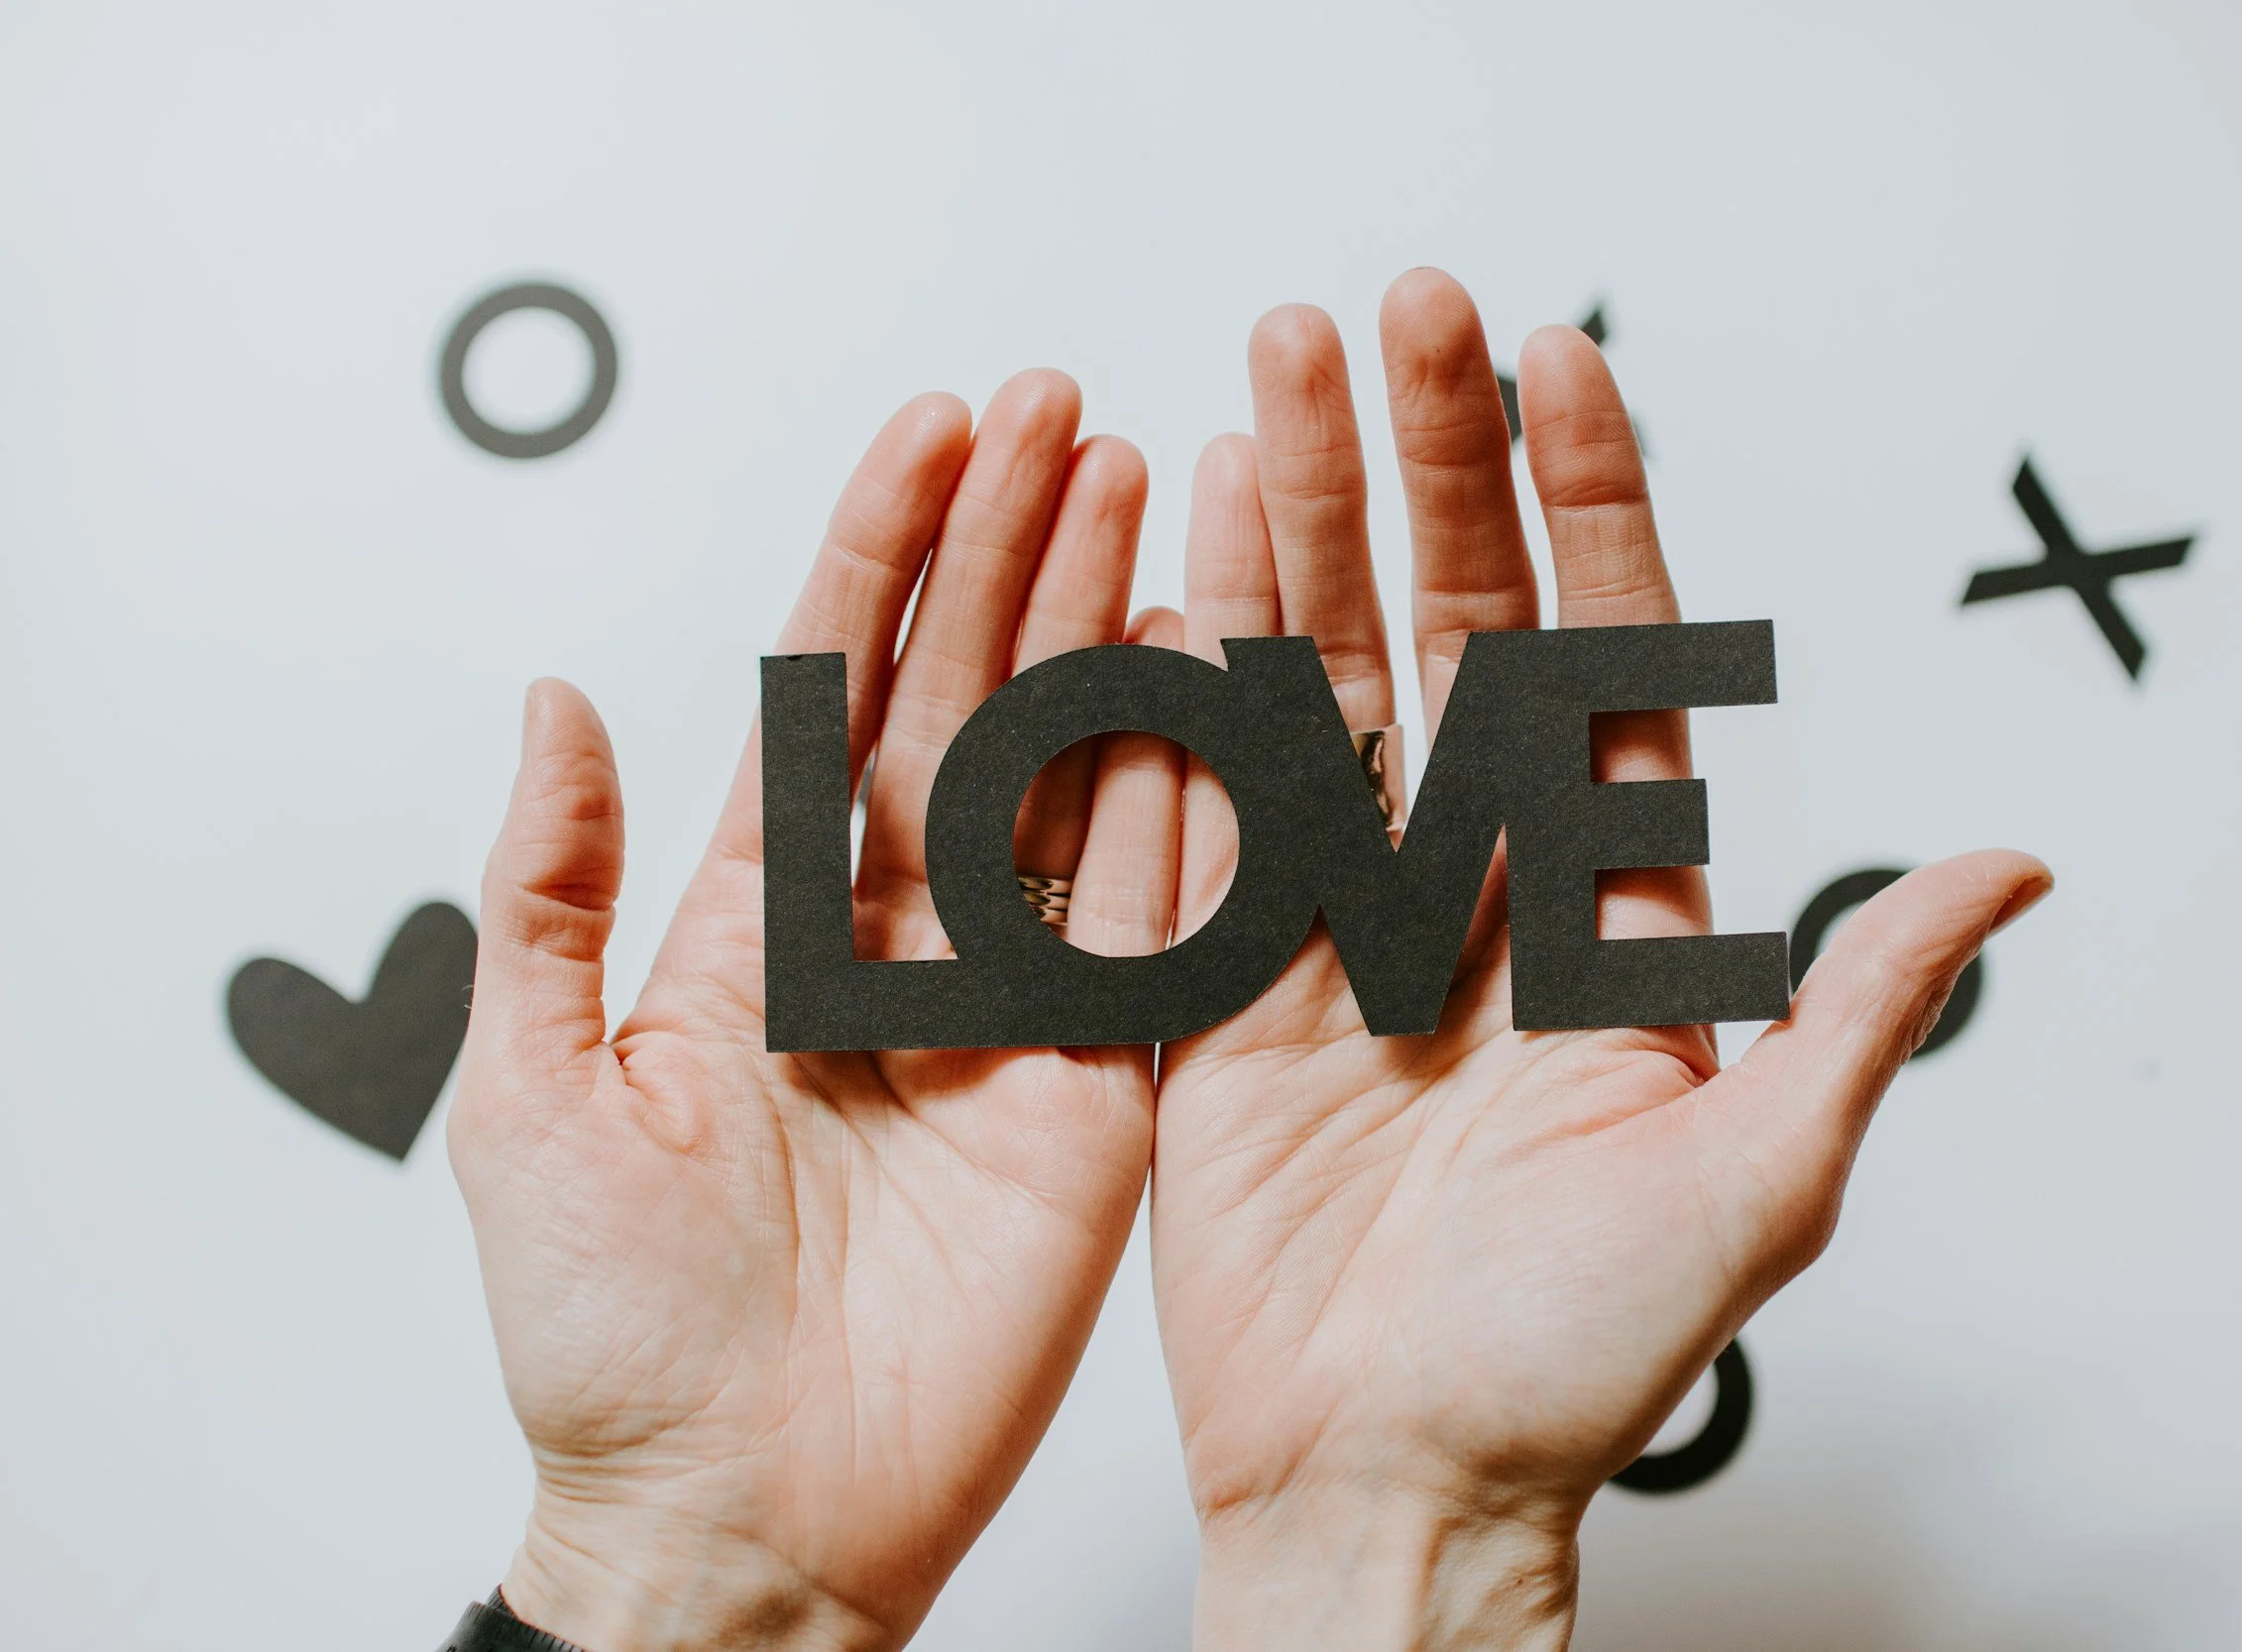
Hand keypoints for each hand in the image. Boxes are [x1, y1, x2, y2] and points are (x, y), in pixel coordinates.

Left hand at [449, 374, 1184, 1650]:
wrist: (739, 1518)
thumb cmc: (609, 1339)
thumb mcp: (529, 1097)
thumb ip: (547, 895)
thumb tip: (554, 704)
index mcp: (759, 928)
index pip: (830, 692)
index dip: (880, 555)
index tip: (932, 434)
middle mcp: (896, 944)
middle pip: (967, 701)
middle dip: (1013, 550)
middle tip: (1066, 417)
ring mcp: (1010, 1008)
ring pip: (1070, 780)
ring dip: (1108, 632)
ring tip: (1150, 492)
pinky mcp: (1101, 1089)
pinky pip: (1158, 921)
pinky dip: (1189, 798)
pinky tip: (1209, 676)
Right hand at [1150, 270, 2050, 1648]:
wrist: (1392, 1479)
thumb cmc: (1577, 1362)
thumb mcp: (1757, 1185)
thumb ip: (1852, 1006)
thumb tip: (2007, 866)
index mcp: (1608, 912)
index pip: (1603, 658)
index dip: (1586, 505)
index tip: (1561, 360)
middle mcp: (1472, 885)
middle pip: (1451, 626)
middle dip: (1421, 466)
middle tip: (1390, 315)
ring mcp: (1334, 916)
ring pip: (1316, 677)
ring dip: (1288, 526)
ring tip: (1258, 376)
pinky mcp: (1217, 977)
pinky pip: (1192, 799)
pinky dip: (1176, 677)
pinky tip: (1161, 558)